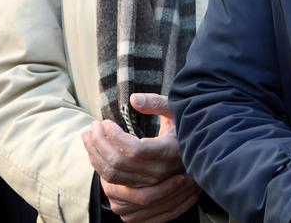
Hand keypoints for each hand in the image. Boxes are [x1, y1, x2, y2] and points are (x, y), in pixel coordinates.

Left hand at [82, 93, 199, 220]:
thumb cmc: (186, 129)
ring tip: (89, 137)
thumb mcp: (177, 111)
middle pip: (118, 163)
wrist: (202, 157)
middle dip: (98, 143)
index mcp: (168, 151)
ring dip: (95, 156)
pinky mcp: (143, 192)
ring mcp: (151, 185)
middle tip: (92, 127)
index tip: (105, 122)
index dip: (114, 136)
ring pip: (112, 177)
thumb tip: (134, 99)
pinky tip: (97, 155)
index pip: (134, 149)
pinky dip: (100, 170)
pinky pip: (114, 186)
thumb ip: (157, 103)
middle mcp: (159, 172)